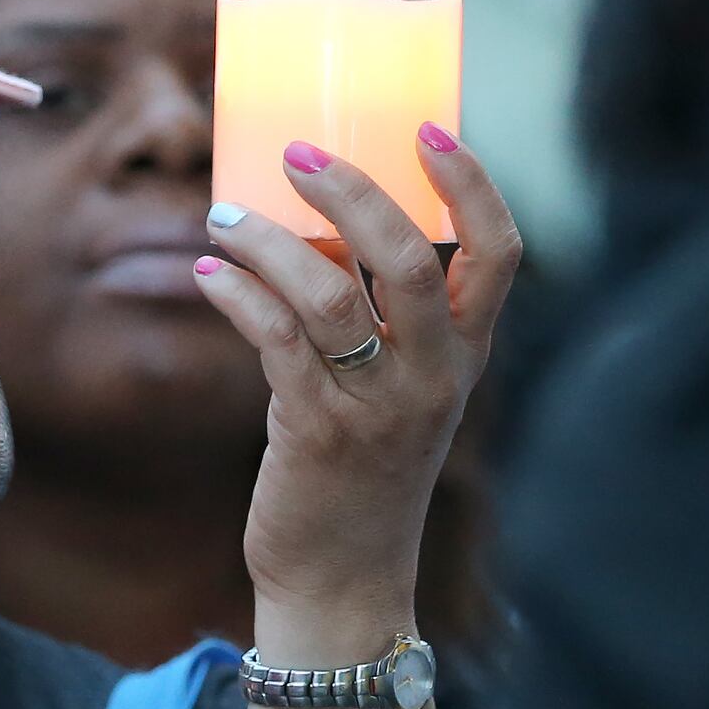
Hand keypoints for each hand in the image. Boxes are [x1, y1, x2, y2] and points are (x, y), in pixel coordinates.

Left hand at [195, 130, 523, 628]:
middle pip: (411, 258)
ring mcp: (378, 406)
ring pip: (329, 294)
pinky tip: (209, 274)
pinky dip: (236, 293)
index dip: (470, 184)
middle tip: (297, 154)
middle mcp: (434, 375)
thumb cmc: (364, 468)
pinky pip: (273, 340)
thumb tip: (316, 222)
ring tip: (224, 218)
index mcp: (465, 353)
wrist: (343, 579)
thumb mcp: (401, 390)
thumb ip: (381, 317)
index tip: (427, 128)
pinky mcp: (316, 432)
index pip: (499, 253)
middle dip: (352, 192)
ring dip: (269, 242)